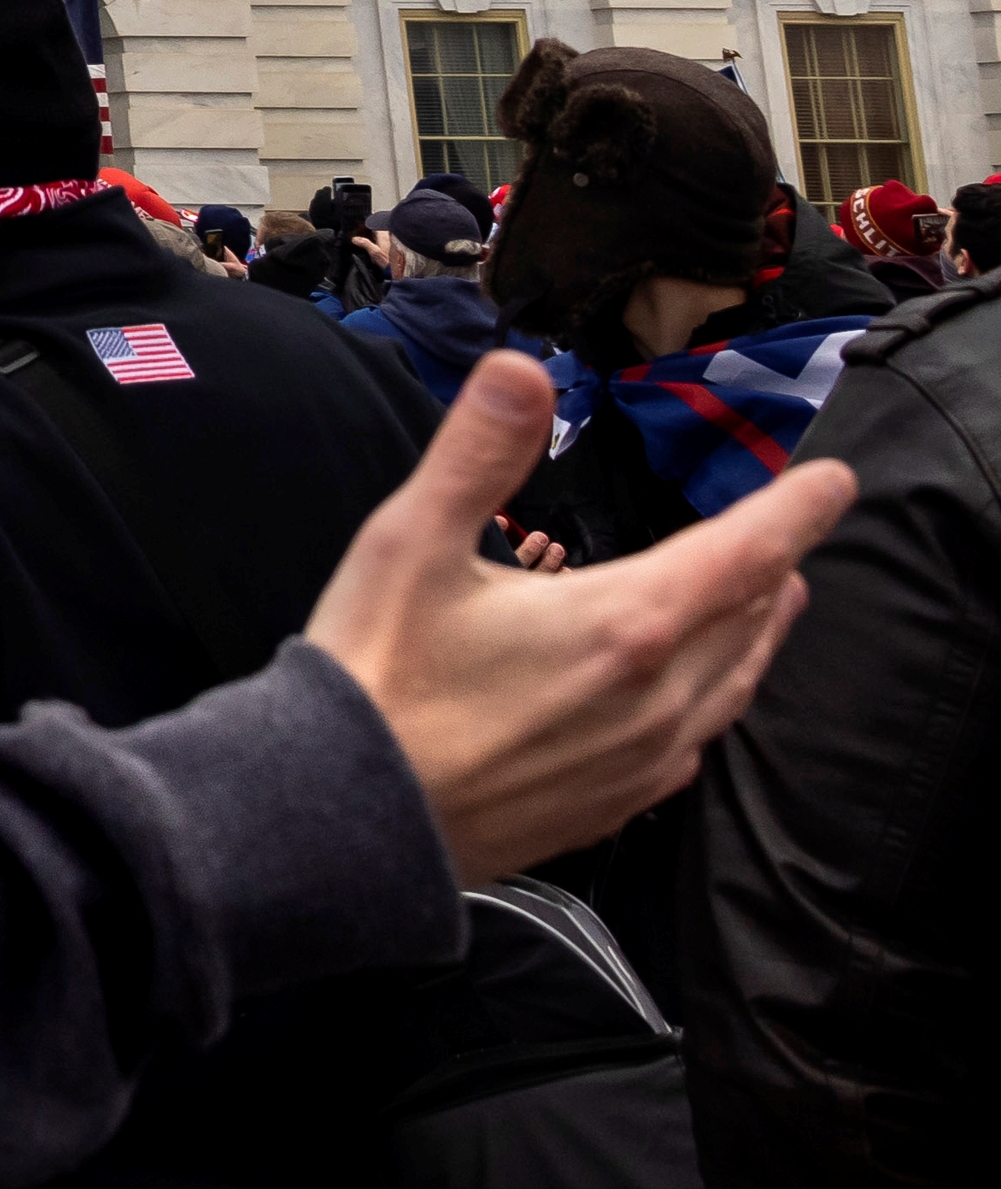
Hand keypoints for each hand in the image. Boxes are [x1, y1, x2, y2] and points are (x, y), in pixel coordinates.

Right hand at [304, 345, 848, 882]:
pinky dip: (718, 694)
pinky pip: (698, 739)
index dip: (796, 511)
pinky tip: (694, 696)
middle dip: (776, 566)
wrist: (352, 819)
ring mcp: (644, 758)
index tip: (835, 482)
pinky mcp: (618, 801)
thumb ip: (476, 453)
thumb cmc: (377, 673)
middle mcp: (658, 696)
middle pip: (751, 619)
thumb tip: (520, 369)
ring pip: (733, 683)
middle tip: (789, 534)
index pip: (745, 553)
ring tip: (771, 600)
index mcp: (624, 623)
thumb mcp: (408, 543)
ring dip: (757, 631)